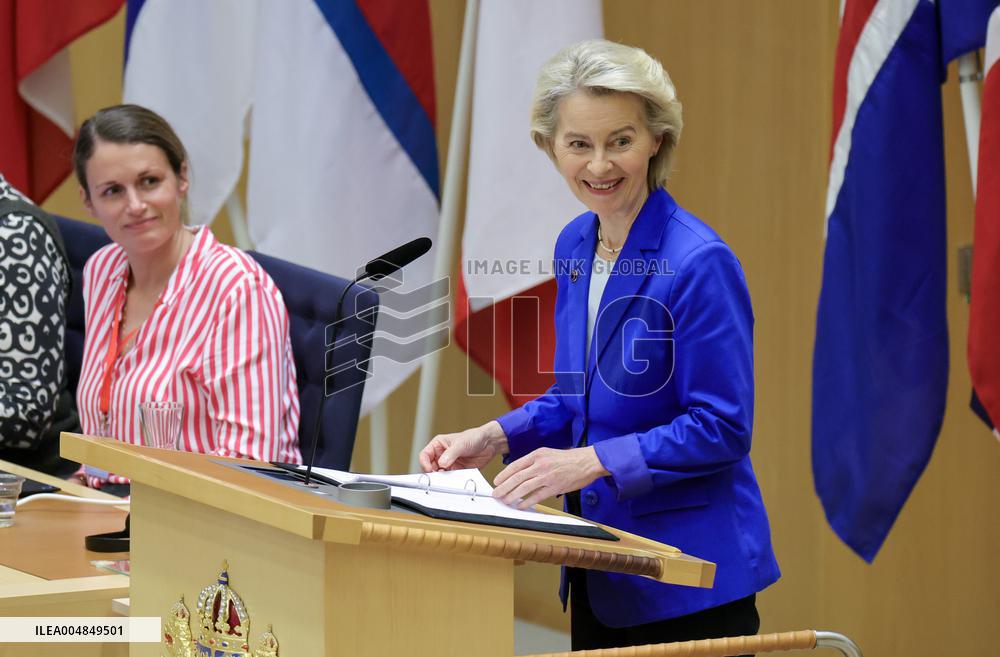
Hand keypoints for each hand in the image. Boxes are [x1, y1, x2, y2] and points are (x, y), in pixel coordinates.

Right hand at [419, 421, 508, 471]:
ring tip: (449, 478)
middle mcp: (441, 455)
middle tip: (439, 477)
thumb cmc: (474, 437)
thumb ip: (451, 453)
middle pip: (430, 468)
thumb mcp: (461, 443)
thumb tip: (442, 463)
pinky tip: (456, 480)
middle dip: (433, 473)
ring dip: (442, 479)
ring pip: (439, 475)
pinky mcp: (457, 471)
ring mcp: (449, 464)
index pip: (424, 455)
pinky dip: (452, 482)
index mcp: (438, 445)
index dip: (425, 463)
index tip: (430, 470)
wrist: (489, 444)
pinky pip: (451, 479)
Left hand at [492, 446, 609, 509]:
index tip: (497, 482)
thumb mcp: (548, 453)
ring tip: (505, 501)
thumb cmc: (568, 458)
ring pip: (524, 488)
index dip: (504, 475)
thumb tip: (520, 472)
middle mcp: (540, 465)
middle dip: (504, 487)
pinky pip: (536, 496)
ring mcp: (547, 477)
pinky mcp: (554, 487)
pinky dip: (526, 502)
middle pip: (517, 477)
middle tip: (496, 494)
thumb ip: (534, 461)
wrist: (586, 462)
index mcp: (537, 455)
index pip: (516, 466)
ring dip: (512, 496)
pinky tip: (520, 505)